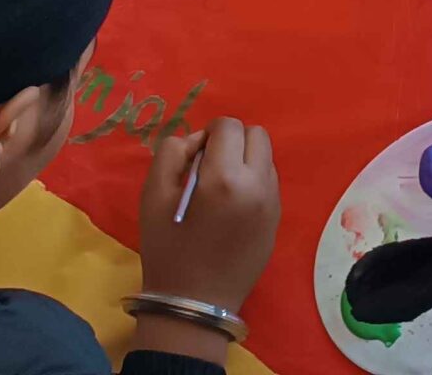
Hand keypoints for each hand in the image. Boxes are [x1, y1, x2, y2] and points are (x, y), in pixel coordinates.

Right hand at [137, 119, 279, 319]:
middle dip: (232, 142)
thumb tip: (198, 140)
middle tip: (208, 169)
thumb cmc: (168, 250)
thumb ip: (172, 153)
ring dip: (245, 161)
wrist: (194, 304)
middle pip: (256, 134)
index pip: (228, 126)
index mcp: (225, 178)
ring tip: (221, 189)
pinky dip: (253, 182)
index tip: (194, 160)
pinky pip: (270, 181)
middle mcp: (258, 185)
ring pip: (266, 157)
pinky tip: (232, 207)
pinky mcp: (278, 219)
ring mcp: (273, 203)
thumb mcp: (153, 196)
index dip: (207, 135)